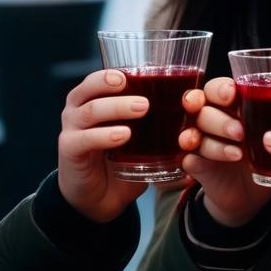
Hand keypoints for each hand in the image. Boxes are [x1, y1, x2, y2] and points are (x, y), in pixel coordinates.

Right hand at [56, 69, 149, 222]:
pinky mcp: (69, 150)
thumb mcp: (142, 141)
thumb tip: (200, 128)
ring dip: (117, 107)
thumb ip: (163, 131)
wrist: (98, 198)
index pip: (101, 77)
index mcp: (95, 99)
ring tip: (142, 109)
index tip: (143, 71)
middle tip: (147, 96)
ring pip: (90, 110)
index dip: (118, 71)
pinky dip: (105, 135)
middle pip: (92, 87)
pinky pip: (84, 138)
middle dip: (117, 85)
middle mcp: (79, 109)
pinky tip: (123, 136)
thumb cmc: (121, 161)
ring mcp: (72, 129)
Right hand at [178, 76, 270, 226]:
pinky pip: (186, 157)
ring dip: (213, 143)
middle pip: (202, 110)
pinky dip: (193, 157)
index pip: (214, 89)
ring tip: (236, 154)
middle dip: (219, 120)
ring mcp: (199, 142)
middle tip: (239, 133)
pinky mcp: (194, 164)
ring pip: (194, 133)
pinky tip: (200, 161)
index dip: (219, 90)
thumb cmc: (262, 153)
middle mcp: (209, 120)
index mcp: (227, 106)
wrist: (251, 193)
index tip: (231, 96)